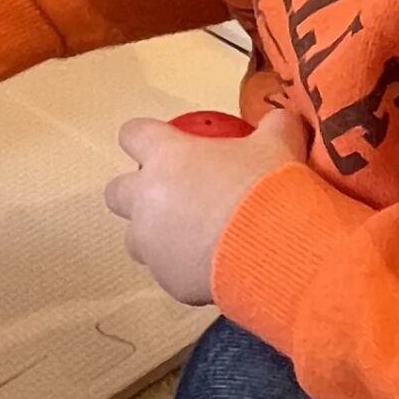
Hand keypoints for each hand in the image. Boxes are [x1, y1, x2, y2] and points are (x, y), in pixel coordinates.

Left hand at [104, 107, 310, 303]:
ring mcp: (152, 243)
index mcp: (165, 156)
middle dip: (137, 195)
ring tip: (197, 239)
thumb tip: (282, 117)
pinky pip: (168, 272)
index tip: (164, 144)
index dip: (145, 138)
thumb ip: (274, 126)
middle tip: (174, 196)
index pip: (133, 134)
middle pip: (116, 193)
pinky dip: (185, 269)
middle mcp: (145, 199)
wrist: (276, 249)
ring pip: (136, 240)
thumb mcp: (278, 144)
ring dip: (157, 236)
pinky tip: (216, 267)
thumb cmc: (266, 186)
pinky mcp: (168, 280)